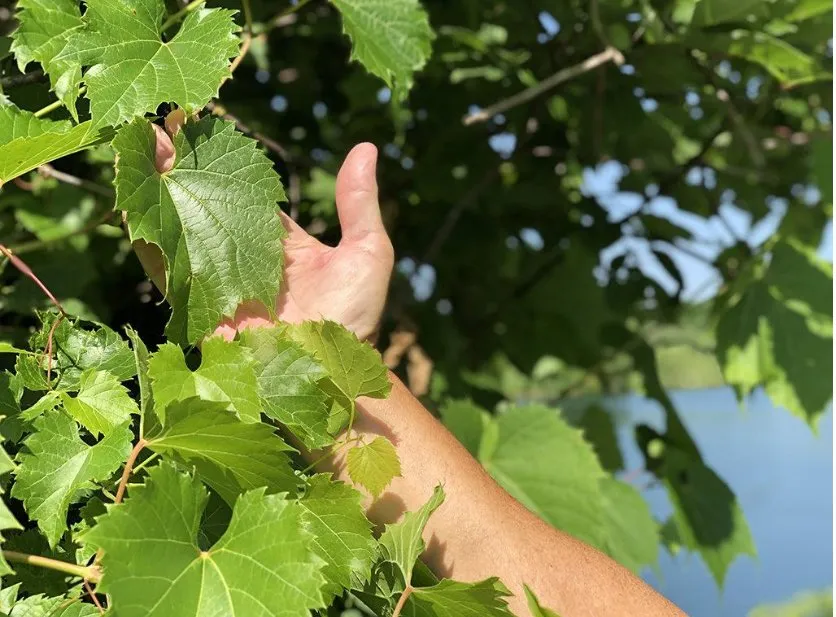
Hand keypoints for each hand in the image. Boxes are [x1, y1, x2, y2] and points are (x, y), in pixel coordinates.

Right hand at [135, 121, 393, 341]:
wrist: (333, 376)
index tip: (193, 123)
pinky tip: (129, 205)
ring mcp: (218, 281)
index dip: (217, 159)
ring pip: (179, 229)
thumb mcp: (367, 253)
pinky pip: (168, 269)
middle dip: (176, 168)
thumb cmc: (354, 318)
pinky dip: (146, 237)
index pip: (241, 190)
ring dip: (155, 194)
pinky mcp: (199, 308)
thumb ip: (358, 205)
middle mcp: (241, 256)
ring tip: (132, 154)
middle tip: (150, 128)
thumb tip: (366, 147)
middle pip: (203, 203)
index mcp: (276, 240)